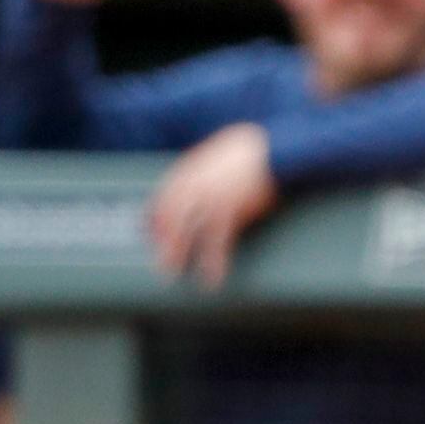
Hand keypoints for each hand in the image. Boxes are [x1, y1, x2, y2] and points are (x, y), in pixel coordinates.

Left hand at [144, 123, 279, 290]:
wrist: (273, 148)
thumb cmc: (250, 150)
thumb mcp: (218, 154)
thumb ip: (204, 170)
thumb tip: (198, 183)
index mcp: (189, 170)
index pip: (162, 199)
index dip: (154, 220)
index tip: (151, 236)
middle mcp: (193, 184)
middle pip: (169, 218)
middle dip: (162, 241)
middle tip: (158, 263)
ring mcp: (210, 197)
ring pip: (186, 231)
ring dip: (177, 253)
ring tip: (173, 273)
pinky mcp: (231, 209)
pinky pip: (216, 241)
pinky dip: (213, 260)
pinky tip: (212, 276)